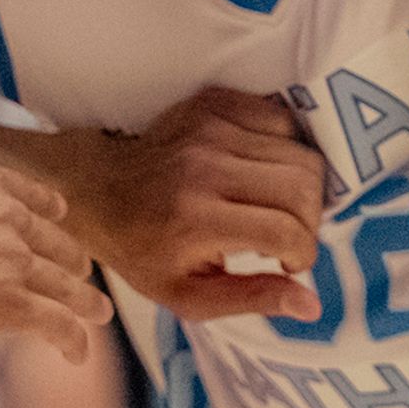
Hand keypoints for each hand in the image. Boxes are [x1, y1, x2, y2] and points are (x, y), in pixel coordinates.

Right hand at [0, 157, 109, 356]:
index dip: (53, 216)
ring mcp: (11, 260)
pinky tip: (77, 352)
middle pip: (56, 243)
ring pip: (67, 284)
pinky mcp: (8, 304)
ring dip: (87, 302)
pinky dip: (74, 338)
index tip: (59, 224)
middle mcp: (6, 216)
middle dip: (73, 263)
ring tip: (98, 314)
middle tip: (81, 277)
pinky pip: (57, 322)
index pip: (35, 199)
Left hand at [59, 88, 335, 325]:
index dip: (303, 253)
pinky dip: (287, 149)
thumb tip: (312, 305)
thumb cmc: (143, 252)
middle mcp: (205, 167)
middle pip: (303, 187)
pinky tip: (264, 172)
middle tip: (286, 237)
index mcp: (196, 219)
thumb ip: (251, 299)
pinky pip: (283, 120)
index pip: (286, 231)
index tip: (289, 263)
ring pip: (301, 152)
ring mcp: (209, 128)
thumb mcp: (188, 296)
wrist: (96, 189)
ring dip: (303, 187)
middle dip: (310, 221)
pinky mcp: (213, 102)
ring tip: (277, 206)